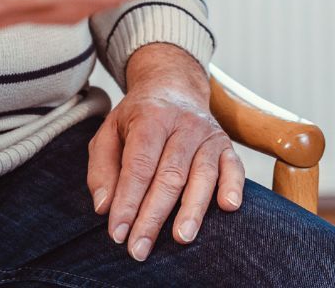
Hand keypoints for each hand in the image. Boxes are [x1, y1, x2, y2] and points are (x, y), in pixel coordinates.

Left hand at [87, 43, 243, 261]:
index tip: (118, 233)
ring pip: (202, 173)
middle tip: (139, 248)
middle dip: (153, 215)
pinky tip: (228, 206)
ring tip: (181, 238)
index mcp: (150, 118)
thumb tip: (104, 206)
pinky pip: (233, 166)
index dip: (128, 201)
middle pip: (169, 174)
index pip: (139, 165)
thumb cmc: (138, 118)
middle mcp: (182, 124)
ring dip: (192, 208)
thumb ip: (101, 168)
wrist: (174, 86)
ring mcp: (207, 133)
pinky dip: (232, 186)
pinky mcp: (225, 144)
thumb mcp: (110, 132)